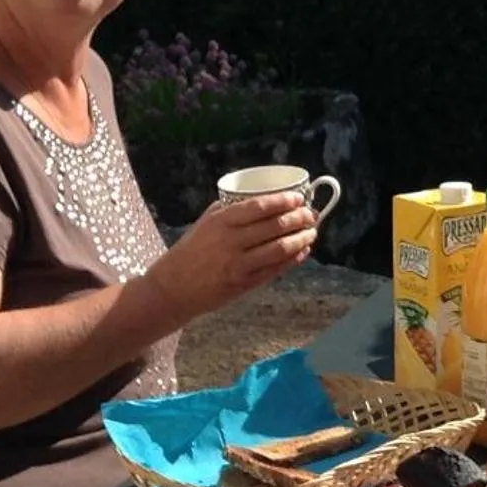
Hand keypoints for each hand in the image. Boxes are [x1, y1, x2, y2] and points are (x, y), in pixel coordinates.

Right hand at [144, 192, 317, 321]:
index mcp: (222, 221)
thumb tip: (261, 198)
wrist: (174, 287)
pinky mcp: (244, 284)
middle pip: (274, 226)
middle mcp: (232, 241)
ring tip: (311, 232)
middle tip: (311, 214)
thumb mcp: (206, 222)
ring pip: (280, 249)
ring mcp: (239, 265)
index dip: (283, 201)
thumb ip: (231, 210)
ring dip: (300, 239)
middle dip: (299, 219)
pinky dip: (292, 259)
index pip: (259, 207)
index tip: (298, 198)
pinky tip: (302, 252)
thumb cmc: (191, 250)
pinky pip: (275, 269)